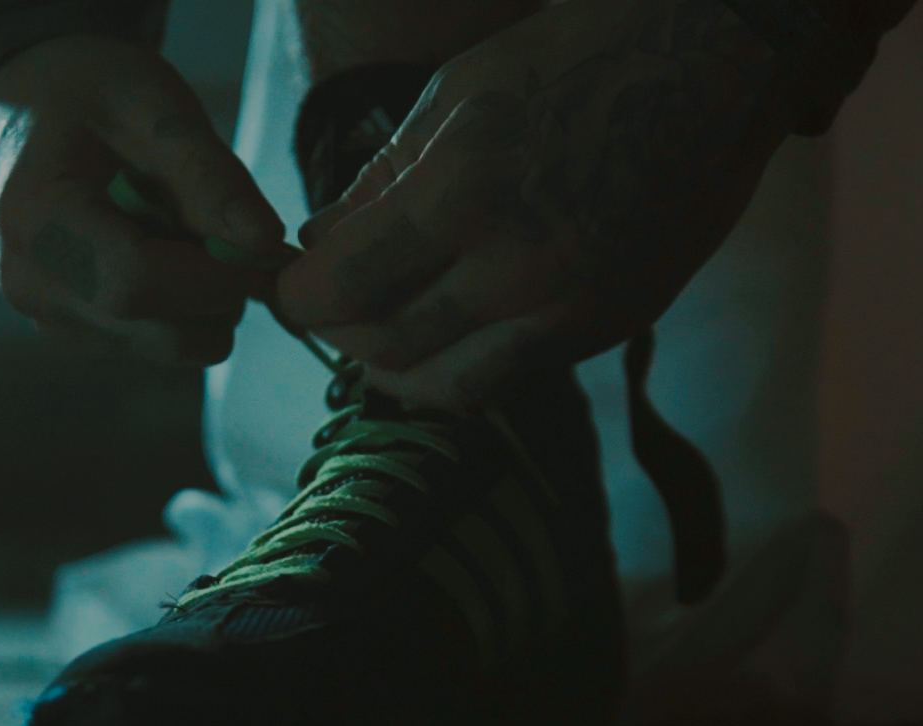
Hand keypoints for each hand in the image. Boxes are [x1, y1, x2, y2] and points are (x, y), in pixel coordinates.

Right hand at [0, 35, 283, 364]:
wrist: (38, 110)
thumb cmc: (96, 95)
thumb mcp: (155, 104)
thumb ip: (213, 175)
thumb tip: (266, 245)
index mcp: (37, 222)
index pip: (137, 284)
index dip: (216, 276)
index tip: (263, 247)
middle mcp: (36, 289)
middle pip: (165, 332)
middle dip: (221, 290)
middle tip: (227, 229)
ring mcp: (56, 324)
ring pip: (176, 347)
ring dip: (208, 302)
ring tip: (186, 235)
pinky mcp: (85, 340)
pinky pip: (167, 347)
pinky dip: (189, 311)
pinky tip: (167, 258)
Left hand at [278, 0, 795, 410]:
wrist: (720, 63)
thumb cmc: (581, 54)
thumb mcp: (460, 94)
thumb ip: (381, 181)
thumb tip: (320, 241)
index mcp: (467, 190)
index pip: (345, 289)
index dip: (299, 300)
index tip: (287, 290)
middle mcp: (517, 268)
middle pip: (388, 351)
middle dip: (340, 336)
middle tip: (329, 311)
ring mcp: (570, 309)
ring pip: (450, 390)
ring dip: (398, 373)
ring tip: (380, 339)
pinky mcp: (607, 328)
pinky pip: (509, 379)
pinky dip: (460, 370)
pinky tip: (448, 333)